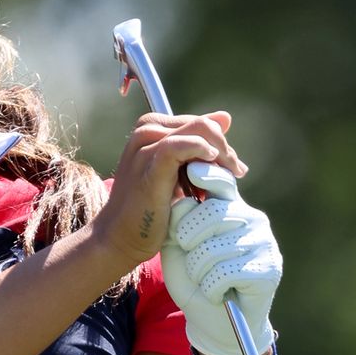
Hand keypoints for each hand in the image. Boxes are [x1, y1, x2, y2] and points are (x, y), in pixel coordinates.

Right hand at [93, 112, 246, 269]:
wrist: (120, 237)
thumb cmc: (149, 208)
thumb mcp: (178, 171)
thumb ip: (198, 145)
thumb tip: (225, 117)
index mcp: (152, 128)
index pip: (199, 122)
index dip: (220, 142)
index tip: (232, 167)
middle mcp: (146, 131)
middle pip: (201, 123)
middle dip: (224, 147)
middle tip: (235, 172)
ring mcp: (145, 147)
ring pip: (196, 129)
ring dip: (220, 151)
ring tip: (230, 175)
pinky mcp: (149, 165)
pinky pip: (179, 145)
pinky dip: (201, 151)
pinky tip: (211, 166)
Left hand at [163, 161, 281, 354]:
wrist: (212, 320)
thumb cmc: (193, 278)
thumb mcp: (177, 246)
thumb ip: (178, 221)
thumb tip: (183, 199)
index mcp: (228, 206)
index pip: (221, 182)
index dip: (207, 175)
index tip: (191, 169)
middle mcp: (250, 218)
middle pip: (211, 212)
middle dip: (187, 237)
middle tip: (188, 256)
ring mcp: (263, 241)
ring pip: (214, 247)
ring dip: (197, 270)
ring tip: (203, 279)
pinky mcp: (269, 268)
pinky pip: (226, 272)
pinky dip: (211, 287)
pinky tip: (216, 292)